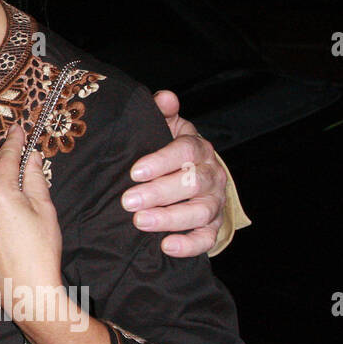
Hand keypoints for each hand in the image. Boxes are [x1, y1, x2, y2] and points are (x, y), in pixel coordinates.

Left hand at [0, 125, 61, 293]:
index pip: (5, 158)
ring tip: (12, 221)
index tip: (17, 130)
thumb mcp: (45, 210)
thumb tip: (31, 156)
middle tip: (22, 188)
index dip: (13, 142)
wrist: (26, 290)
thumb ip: (35, 178)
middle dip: (4, 176)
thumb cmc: (41, 250)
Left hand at [122, 90, 225, 257]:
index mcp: (197, 148)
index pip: (187, 150)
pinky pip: (207, 239)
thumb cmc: (167, 152)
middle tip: (128, 201)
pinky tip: (166, 246)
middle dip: (159, 193)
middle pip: (193, 182)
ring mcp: (214, 202)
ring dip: (170, 218)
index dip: (162, 161)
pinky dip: (189, 245)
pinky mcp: (212, 227)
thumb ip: (161, 113)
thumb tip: (165, 97)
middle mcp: (211, 174)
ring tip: (140, 222)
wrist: (189, 178)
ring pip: (200, 211)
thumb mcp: (163, 129)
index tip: (135, 171)